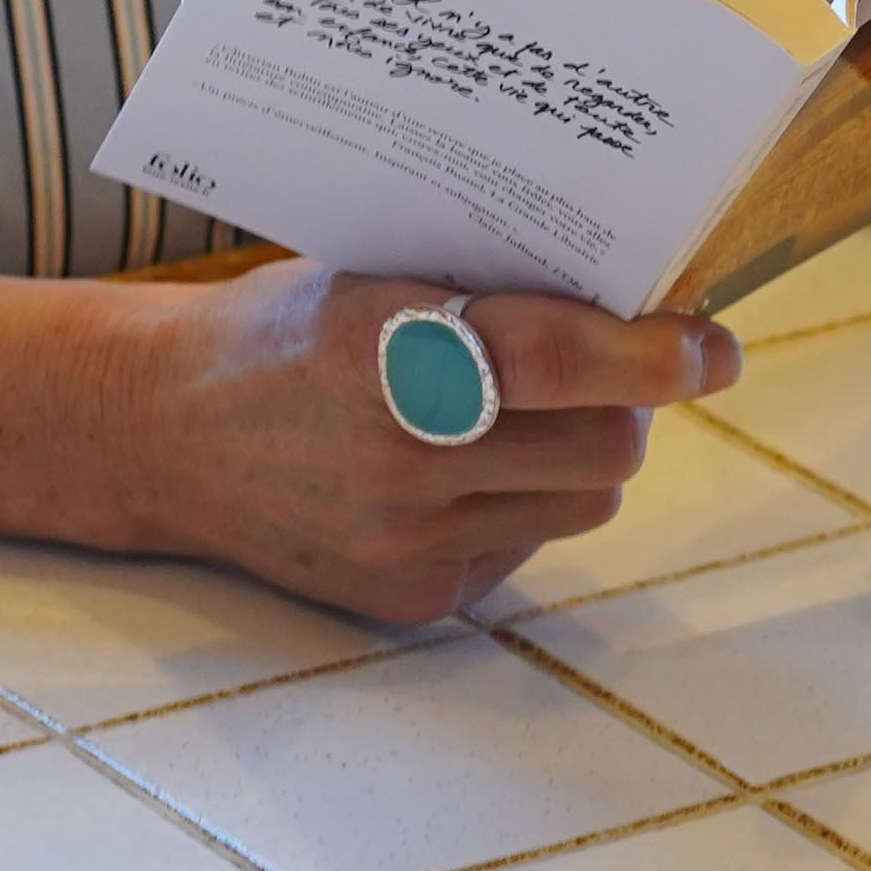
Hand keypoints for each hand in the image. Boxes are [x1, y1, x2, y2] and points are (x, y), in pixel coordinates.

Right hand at [125, 263, 742, 625]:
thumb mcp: (368, 273)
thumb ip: (483, 288)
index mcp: (381, 349)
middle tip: (617, 368)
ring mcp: (404, 539)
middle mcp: (396, 456)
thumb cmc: (281, 331)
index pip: (556, 358)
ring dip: (582, 457)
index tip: (711, 348)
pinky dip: (522, 504)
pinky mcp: (410, 597)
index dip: (653, 353)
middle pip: (605, 446)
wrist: (159, 431)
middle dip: (629, 403)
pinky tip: (461, 471)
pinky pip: (528, 544)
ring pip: (584, 503)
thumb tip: (635, 293)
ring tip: (526, 418)